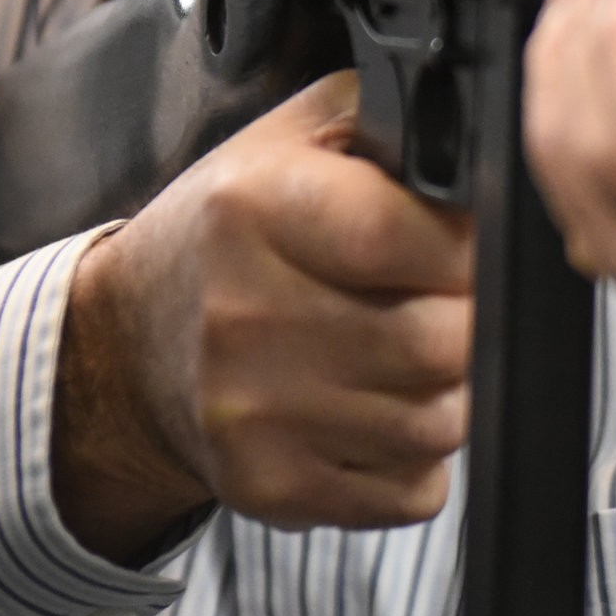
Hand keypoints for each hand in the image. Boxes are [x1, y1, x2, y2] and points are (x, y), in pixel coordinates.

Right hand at [53, 71, 474, 563]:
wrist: (131, 342)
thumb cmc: (229, 232)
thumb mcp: (293, 137)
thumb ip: (389, 125)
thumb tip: (483, 157)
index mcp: (253, 209)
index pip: (403, 236)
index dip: (463, 246)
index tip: (461, 246)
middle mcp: (243, 317)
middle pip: (441, 342)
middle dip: (467, 320)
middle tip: (439, 302)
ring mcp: (255, 415)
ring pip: (440, 423)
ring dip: (447, 390)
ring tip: (403, 353)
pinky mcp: (272, 487)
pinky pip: (414, 491)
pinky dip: (416, 456)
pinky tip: (373, 410)